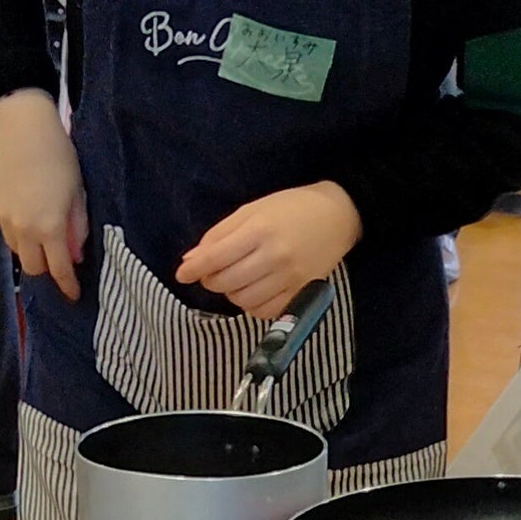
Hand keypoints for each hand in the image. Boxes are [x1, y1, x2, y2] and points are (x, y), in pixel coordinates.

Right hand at [0, 91, 87, 302]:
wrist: (23, 126)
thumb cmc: (60, 156)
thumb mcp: (78, 193)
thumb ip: (78, 228)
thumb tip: (75, 255)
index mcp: (50, 226)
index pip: (59, 269)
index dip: (67, 286)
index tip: (74, 295)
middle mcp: (23, 228)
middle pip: (33, 268)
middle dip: (47, 269)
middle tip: (59, 259)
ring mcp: (3, 217)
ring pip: (17, 249)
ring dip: (31, 249)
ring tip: (42, 230)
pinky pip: (6, 229)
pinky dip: (18, 229)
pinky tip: (27, 209)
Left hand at [178, 183, 362, 319]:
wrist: (338, 215)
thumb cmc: (291, 208)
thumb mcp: (252, 210)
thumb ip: (220, 235)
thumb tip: (191, 260)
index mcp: (260, 229)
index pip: (216, 257)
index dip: (194, 269)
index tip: (182, 274)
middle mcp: (275, 256)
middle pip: (226, 282)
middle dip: (211, 280)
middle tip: (213, 272)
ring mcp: (290, 277)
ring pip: (243, 299)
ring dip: (231, 293)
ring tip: (236, 279)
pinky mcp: (301, 292)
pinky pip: (265, 311)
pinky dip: (251, 306)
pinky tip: (253, 291)